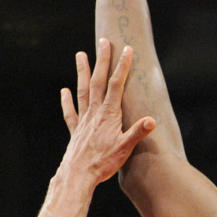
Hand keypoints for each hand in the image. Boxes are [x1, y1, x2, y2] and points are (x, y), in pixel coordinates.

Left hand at [59, 37, 154, 180]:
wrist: (79, 175)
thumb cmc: (104, 163)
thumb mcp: (125, 148)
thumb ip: (138, 132)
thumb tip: (152, 120)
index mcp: (109, 114)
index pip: (117, 85)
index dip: (122, 66)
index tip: (126, 49)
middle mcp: (95, 113)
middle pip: (98, 81)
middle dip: (102, 60)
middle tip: (103, 42)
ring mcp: (83, 120)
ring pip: (83, 91)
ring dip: (83, 72)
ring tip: (81, 55)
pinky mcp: (76, 131)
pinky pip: (71, 112)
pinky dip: (67, 100)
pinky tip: (64, 91)